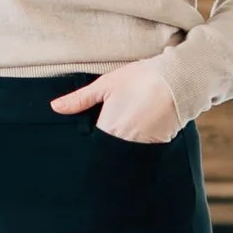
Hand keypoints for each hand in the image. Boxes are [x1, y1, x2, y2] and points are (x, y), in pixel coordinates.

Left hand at [50, 60, 181, 143]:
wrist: (177, 81)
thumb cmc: (140, 79)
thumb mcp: (106, 84)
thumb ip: (79, 99)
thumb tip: (55, 107)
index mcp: (107, 129)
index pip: (91, 146)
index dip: (88, 141)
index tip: (89, 135)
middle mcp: (123, 144)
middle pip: (107, 151)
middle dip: (104, 146)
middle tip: (110, 130)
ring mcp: (142, 147)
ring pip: (124, 152)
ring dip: (122, 145)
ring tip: (128, 124)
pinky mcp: (158, 146)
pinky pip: (142, 151)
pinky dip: (139, 144)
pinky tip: (141, 127)